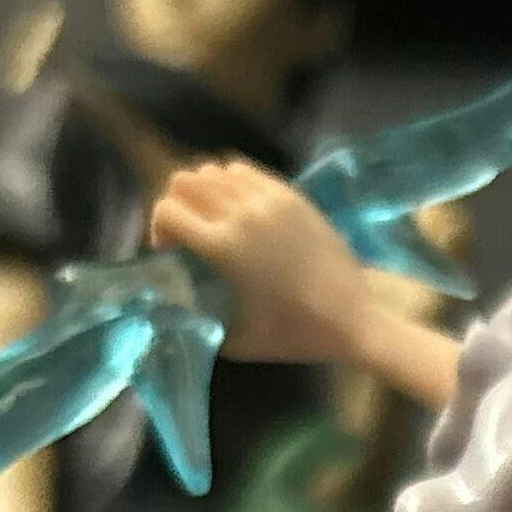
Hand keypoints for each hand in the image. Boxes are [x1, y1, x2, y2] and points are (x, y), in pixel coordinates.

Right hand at [148, 157, 371, 362]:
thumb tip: (180, 310)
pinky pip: (246, 170)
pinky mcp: (291, 194)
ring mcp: (269, 198)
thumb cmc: (296, 333)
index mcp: (224, 246)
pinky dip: (231, 182)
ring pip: (214, 170)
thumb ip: (202, 322)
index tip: (171, 250)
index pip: (167, 210)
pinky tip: (241, 208)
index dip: (158, 228)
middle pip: (185, 181)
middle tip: (189, 232)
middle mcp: (241, 212)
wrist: (354, 316)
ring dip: (204, 191)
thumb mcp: (239, 341)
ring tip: (214, 218)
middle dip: (177, 204)